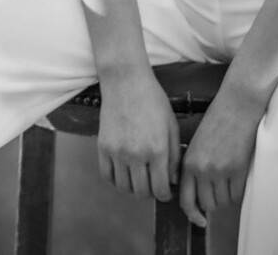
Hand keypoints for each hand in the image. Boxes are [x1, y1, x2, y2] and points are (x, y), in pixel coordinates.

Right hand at [95, 68, 182, 201]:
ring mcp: (117, 152)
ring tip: (139, 179)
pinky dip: (115, 180)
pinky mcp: (103, 147)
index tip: (165, 191)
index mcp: (157, 149)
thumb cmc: (152, 100)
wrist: (125, 81)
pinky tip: (123, 173)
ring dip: (133, 188)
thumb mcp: (171, 125)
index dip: (165, 195)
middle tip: (152, 185)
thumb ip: (174, 155)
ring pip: (124, 187)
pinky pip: (107, 176)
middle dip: (150, 193)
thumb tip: (172, 180)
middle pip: (142, 192)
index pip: (160, 189)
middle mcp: (136, 154)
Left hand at [178, 85, 265, 227]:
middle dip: (213, 202)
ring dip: (226, 196)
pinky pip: (237, 194)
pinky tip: (238, 176)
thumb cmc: (217, 120)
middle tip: (219, 190)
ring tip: (229, 178)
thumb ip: (193, 166)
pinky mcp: (238, 170)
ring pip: (223, 201)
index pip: (185, 200)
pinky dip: (239, 191)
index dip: (192, 214)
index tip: (199, 220)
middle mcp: (202, 170)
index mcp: (188, 162)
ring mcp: (220, 171)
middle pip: (207, 204)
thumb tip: (196, 190)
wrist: (237, 105)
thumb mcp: (197, 143)